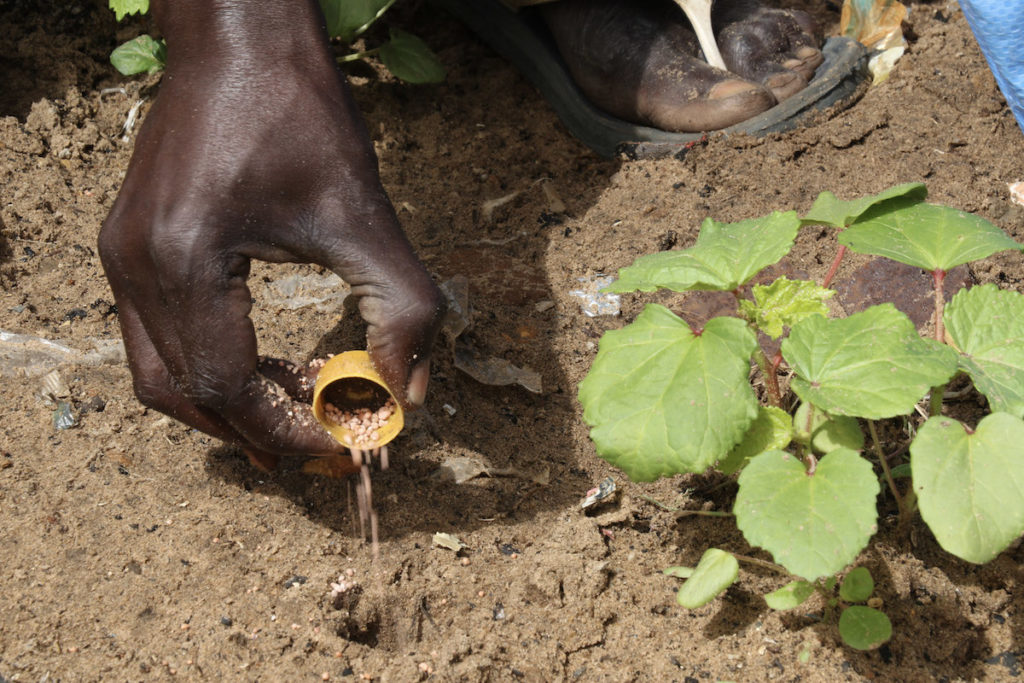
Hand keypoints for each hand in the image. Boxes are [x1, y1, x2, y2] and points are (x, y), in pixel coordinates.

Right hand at [98, 0, 444, 458]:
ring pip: (159, 374)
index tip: (337, 446)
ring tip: (291, 412)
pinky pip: (154, 335)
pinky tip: (261, 363)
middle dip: (255, 430)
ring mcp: (120, 254)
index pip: (227, 385)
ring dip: (225, 405)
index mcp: (187, 259)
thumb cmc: (301, 114)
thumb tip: (408, 395)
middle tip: (317, 443)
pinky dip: (204, 366)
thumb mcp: (366, 215)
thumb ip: (402, 309)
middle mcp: (136, 264)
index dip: (285, 430)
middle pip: (184, 393)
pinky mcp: (126, 243)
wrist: (240, 37)